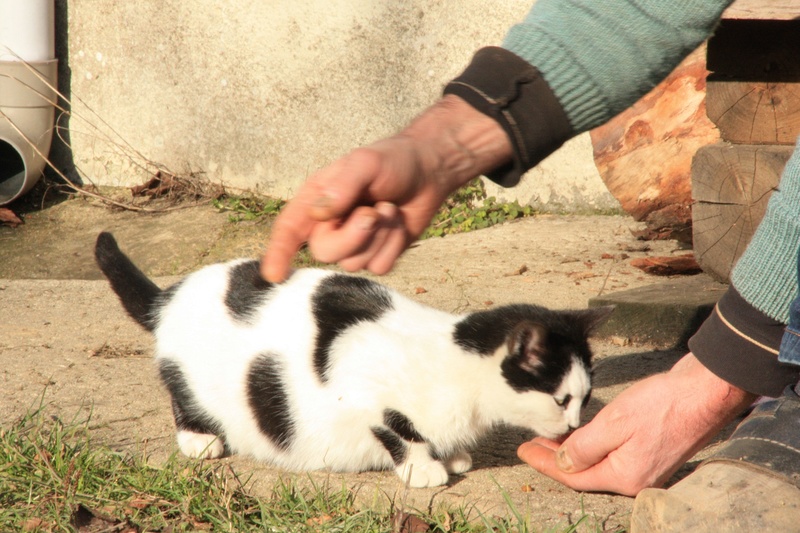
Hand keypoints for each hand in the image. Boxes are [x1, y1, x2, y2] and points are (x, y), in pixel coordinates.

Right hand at [260, 95, 511, 281]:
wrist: (429, 171)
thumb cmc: (392, 161)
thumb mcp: (366, 162)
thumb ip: (343, 186)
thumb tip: (319, 212)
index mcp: (316, 200)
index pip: (289, 230)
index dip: (278, 253)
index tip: (273, 275)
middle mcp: (329, 225)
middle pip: (324, 254)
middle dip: (352, 237)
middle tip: (373, 212)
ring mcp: (354, 243)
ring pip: (354, 264)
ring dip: (379, 237)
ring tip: (389, 209)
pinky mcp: (378, 255)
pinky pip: (380, 267)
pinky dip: (394, 245)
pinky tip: (399, 223)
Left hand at [517, 353, 755, 495]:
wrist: (706, 390)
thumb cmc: (663, 404)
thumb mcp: (614, 424)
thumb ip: (583, 447)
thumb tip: (562, 463)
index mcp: (625, 477)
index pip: (573, 476)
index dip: (544, 463)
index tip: (522, 450)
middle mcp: (637, 479)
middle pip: (586, 473)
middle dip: (556, 458)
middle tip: (532, 442)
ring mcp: (648, 466)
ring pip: (600, 462)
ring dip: (574, 450)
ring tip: (551, 436)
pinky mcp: (654, 450)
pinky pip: (615, 453)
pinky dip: (594, 445)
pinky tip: (583, 433)